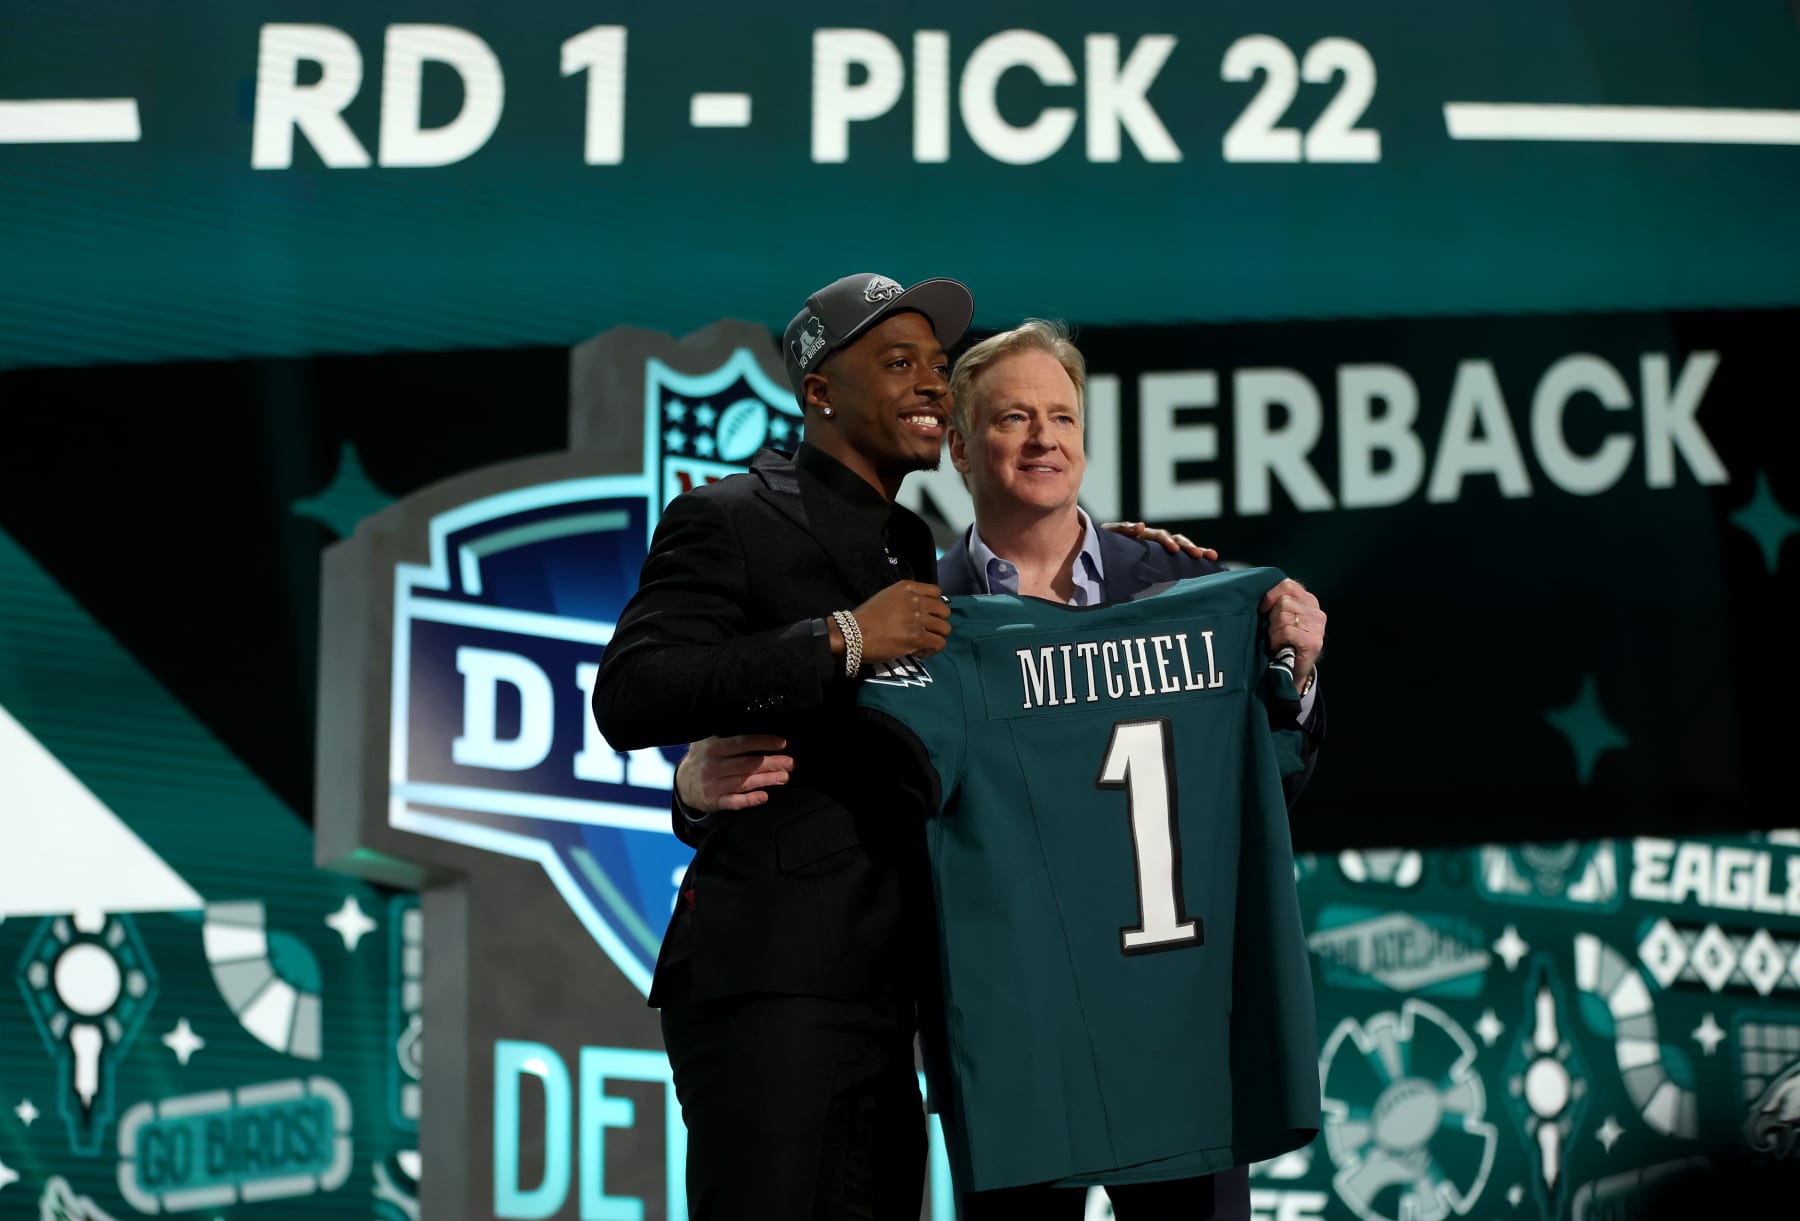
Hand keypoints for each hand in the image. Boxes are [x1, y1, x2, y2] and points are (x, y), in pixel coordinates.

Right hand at [676, 734, 794, 812]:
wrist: (683, 783)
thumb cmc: (705, 758)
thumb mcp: (709, 741)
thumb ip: (728, 734)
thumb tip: (760, 724)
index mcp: (712, 747)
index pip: (741, 743)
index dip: (763, 742)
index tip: (782, 743)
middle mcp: (711, 765)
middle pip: (747, 764)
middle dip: (771, 763)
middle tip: (790, 763)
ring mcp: (711, 785)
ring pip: (744, 782)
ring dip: (767, 780)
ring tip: (785, 777)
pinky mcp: (713, 801)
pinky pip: (734, 801)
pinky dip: (749, 800)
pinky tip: (764, 797)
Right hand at [845, 580, 951, 662]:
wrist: (852, 634)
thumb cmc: (865, 618)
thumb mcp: (886, 597)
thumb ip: (905, 599)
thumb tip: (920, 611)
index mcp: (907, 588)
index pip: (936, 592)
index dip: (934, 606)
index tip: (926, 615)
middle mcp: (915, 600)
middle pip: (944, 611)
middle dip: (937, 622)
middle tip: (925, 630)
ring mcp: (918, 619)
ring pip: (945, 628)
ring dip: (936, 636)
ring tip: (923, 642)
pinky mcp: (917, 637)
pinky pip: (939, 643)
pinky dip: (932, 649)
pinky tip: (920, 650)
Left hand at [1102, 520, 1218, 561]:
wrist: (1100, 549)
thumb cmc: (1105, 542)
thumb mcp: (1110, 534)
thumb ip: (1124, 529)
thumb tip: (1141, 526)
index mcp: (1145, 534)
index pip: (1160, 536)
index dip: (1167, 542)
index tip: (1174, 551)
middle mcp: (1156, 540)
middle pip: (1177, 540)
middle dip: (1189, 547)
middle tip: (1199, 555)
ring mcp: (1160, 549)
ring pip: (1182, 548)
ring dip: (1197, 551)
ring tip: (1212, 556)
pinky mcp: (1161, 559)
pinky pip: (1179, 560)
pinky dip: (1192, 560)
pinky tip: (1208, 563)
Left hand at [1260, 578, 1324, 692]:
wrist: (1292, 670)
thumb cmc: (1283, 641)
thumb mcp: (1281, 617)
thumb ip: (1277, 602)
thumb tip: (1259, 593)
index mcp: (1309, 601)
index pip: (1288, 585)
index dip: (1270, 596)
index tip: (1263, 610)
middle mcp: (1317, 612)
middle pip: (1283, 602)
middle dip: (1271, 618)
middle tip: (1273, 631)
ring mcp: (1318, 627)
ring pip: (1283, 616)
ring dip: (1273, 631)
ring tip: (1276, 640)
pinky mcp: (1313, 641)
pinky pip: (1287, 631)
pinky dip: (1277, 640)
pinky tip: (1278, 647)